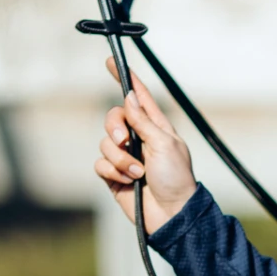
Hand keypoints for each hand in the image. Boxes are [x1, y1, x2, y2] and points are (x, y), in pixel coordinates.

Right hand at [95, 62, 196, 232]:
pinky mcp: (114, 175)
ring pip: (105, 144)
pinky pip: (100, 164)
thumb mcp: (164, 144)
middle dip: (114, 127)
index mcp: (156, 126)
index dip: (125, 79)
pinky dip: (112, 171)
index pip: (138, 97)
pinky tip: (127, 182)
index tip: (111, 62)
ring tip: (137, 173)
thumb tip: (129, 97)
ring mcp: (126, 157)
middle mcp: (139, 138)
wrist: (171, 214)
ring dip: (120, 159)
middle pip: (114, 118)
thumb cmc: (176, 178)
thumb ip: (143, 121)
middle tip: (124, 140)